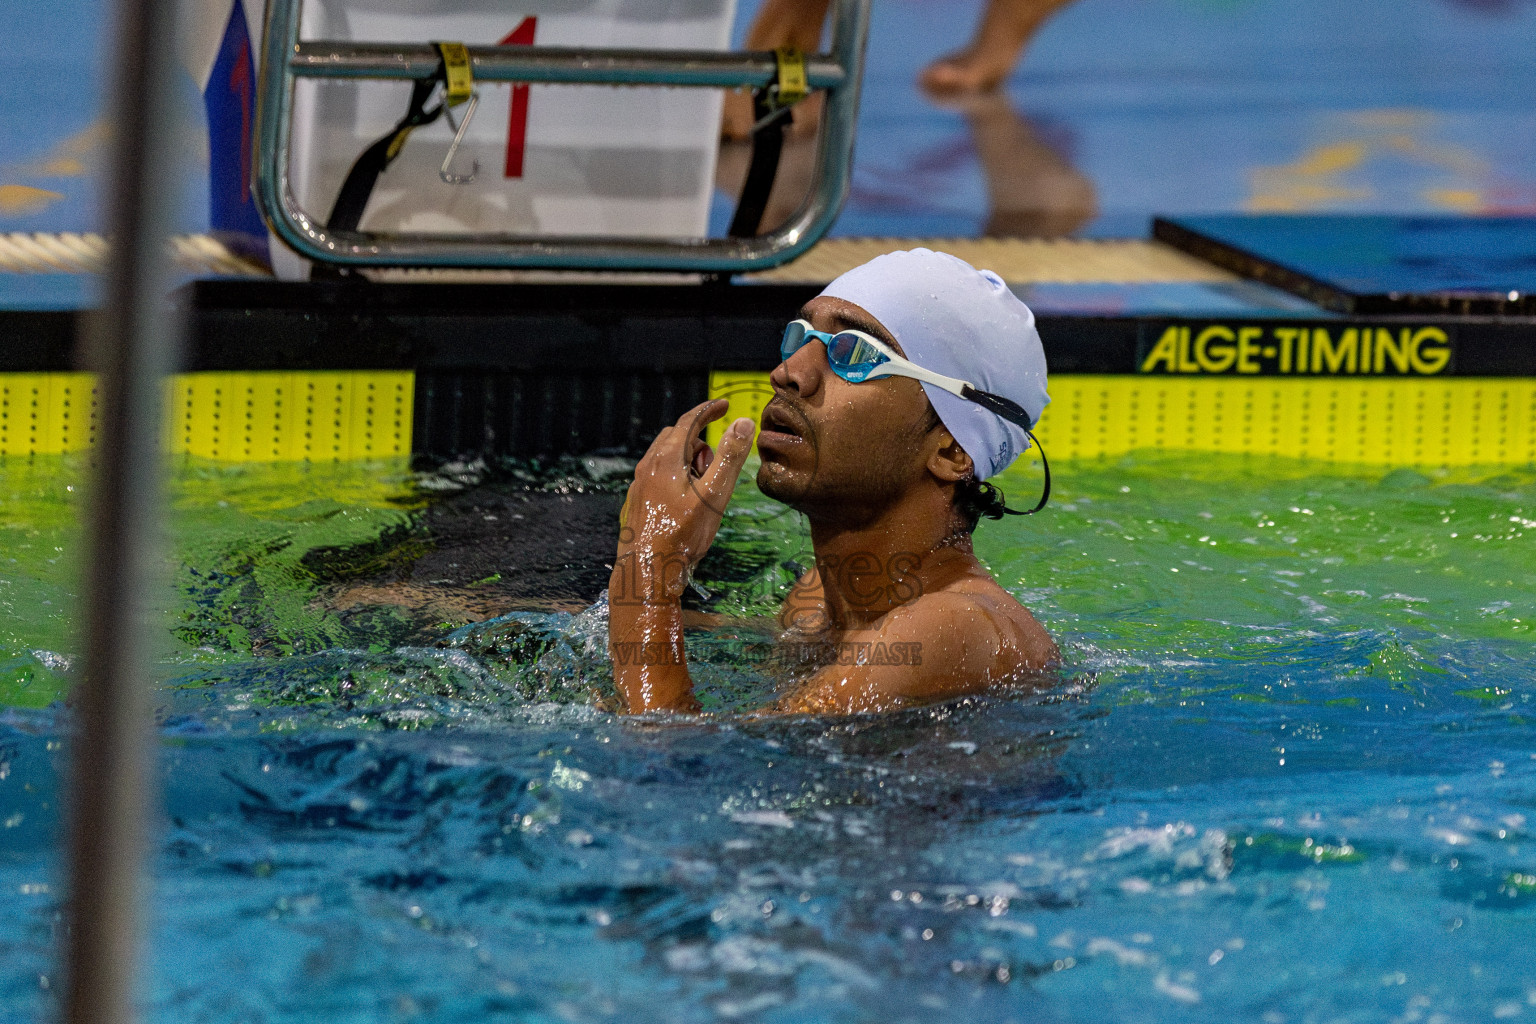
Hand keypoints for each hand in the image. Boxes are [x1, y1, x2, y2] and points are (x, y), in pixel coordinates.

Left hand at [616, 400, 754, 600]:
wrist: (647, 570)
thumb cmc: (683, 535)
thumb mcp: (714, 494)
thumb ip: (730, 457)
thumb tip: (744, 423)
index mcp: (666, 458)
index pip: (689, 420)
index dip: (709, 410)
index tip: (725, 406)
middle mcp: (648, 465)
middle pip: (676, 436)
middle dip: (700, 442)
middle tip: (716, 469)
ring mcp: (640, 484)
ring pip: (666, 456)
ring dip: (688, 461)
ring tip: (703, 490)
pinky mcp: (637, 500)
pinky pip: (658, 475)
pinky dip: (676, 476)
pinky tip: (686, 502)